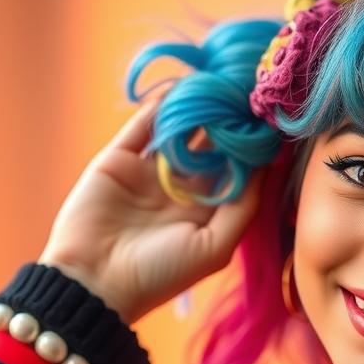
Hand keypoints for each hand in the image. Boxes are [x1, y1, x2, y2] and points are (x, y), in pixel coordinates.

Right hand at [38, 94, 266, 323]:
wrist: (92, 282)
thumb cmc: (161, 273)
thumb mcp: (215, 246)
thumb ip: (244, 205)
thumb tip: (268, 162)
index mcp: (208, 210)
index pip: (236, 168)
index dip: (251, 144)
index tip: (270, 116)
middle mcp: (182, 188)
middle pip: (210, 143)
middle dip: (228, 118)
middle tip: (249, 88)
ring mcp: (150, 172)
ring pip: (178, 130)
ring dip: (197, 106)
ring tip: (219, 81)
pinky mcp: (119, 159)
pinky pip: (143, 125)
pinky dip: (160, 105)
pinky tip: (182, 85)